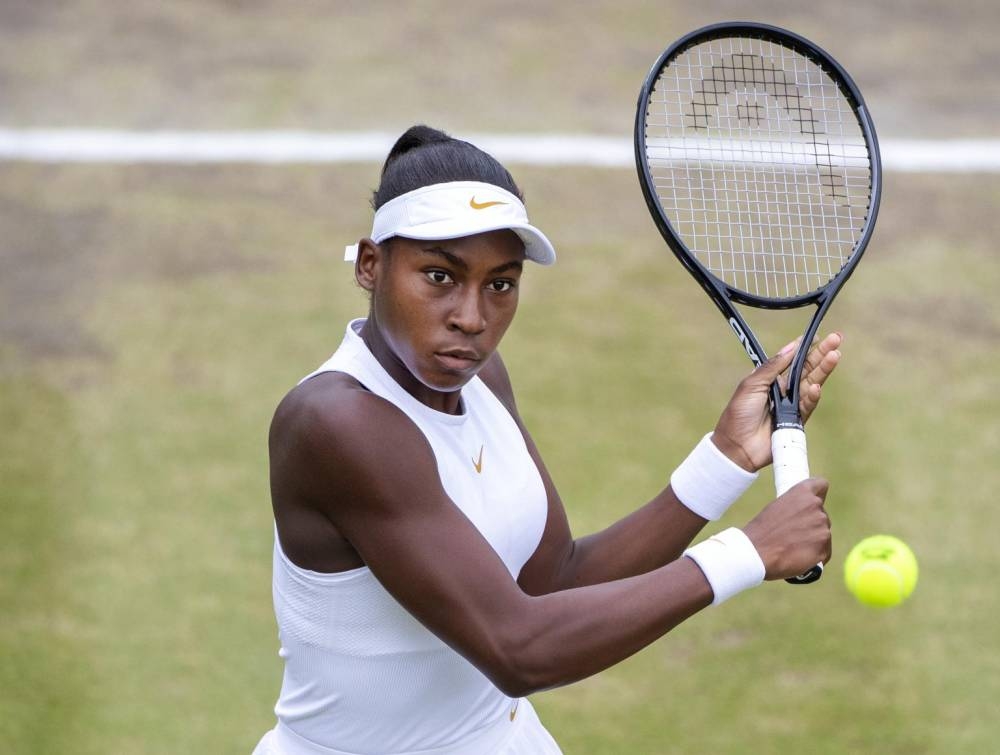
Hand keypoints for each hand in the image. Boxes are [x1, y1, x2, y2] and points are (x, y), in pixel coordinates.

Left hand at [711, 332, 842, 470]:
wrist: (736, 446)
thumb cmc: (738, 414)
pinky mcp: (797, 421)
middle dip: (822, 353)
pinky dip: (812, 396)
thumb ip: (771, 368)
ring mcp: (792, 405)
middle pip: (807, 368)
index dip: (804, 347)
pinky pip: (808, 406)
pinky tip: (816, 386)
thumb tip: (790, 348)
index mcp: (771, 379)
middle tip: (837, 338)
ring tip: (835, 355)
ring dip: (824, 369)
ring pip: (812, 383)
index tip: (816, 334)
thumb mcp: (751, 385)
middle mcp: (784, 390)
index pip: (792, 360)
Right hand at [742, 478, 831, 580]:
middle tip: (794, 532)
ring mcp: (823, 529)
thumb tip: (803, 513)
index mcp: (803, 492)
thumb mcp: (776, 506)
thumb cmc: (761, 530)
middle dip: (812, 522)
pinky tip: (800, 556)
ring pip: (823, 533)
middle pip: (822, 514)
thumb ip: (795, 505)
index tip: (811, 502)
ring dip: (814, 539)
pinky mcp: (824, 549)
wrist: (757, 552)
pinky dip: (815, 554)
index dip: (818, 494)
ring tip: (794, 546)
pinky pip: (824, 551)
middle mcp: (816, 507)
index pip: (821, 484)